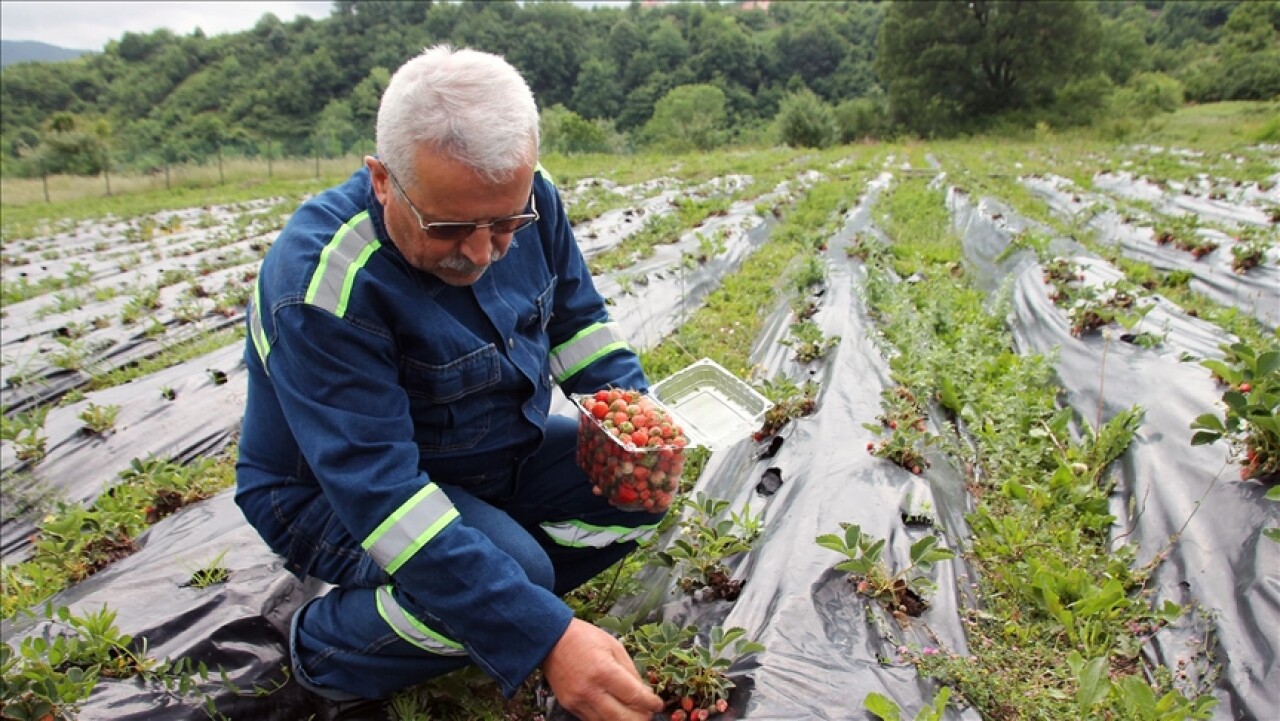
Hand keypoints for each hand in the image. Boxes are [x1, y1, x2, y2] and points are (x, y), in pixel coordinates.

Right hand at [542, 618, 663, 720]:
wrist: (551, 640)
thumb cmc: (585, 638)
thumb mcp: (614, 646)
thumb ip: (630, 671)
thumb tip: (644, 692)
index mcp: (604, 671)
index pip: (634, 696)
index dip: (650, 703)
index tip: (658, 704)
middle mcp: (590, 690)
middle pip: (622, 718)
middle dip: (640, 718)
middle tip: (649, 714)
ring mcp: (578, 701)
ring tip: (635, 716)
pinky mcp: (569, 706)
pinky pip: (593, 720)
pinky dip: (607, 719)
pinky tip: (616, 713)